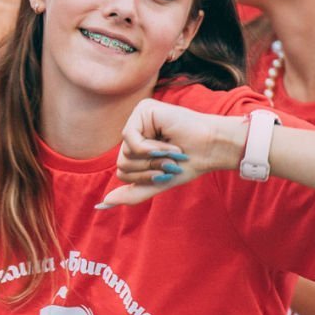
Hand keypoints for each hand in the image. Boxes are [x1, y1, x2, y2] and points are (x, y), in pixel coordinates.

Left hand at [98, 98, 245, 207]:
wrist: (212, 149)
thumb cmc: (189, 164)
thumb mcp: (157, 183)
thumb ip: (132, 193)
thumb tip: (102, 204)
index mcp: (136, 145)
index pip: (123, 171)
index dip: (145, 178)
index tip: (167, 170)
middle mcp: (135, 130)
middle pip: (121, 163)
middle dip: (148, 169)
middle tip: (170, 159)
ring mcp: (138, 118)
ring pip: (125, 152)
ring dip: (153, 159)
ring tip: (171, 149)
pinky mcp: (143, 110)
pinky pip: (131, 139)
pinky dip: (150, 148)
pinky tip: (167, 140)